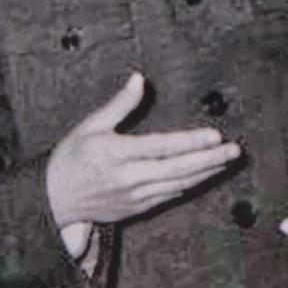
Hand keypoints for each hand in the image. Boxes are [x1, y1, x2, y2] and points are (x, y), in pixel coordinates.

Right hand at [44, 73, 242, 225]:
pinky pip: (170, 196)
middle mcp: (129, 178)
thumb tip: (139, 79)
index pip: (161, 147)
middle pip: (177, 169)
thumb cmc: (71, 158)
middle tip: (234, 150)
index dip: (190, 142)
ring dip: (206, 173)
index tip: (214, 135)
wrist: (53, 199)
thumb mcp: (90, 126)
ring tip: (227, 160)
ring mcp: (135, 196)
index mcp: (116, 154)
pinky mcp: (137, 208)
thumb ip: (119, 104)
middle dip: (209, 160)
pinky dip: (190, 185)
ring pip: (178, 185)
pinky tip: (206, 175)